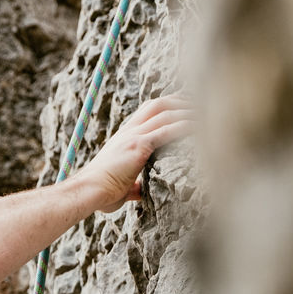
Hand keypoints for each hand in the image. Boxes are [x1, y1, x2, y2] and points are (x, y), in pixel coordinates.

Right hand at [78, 95, 193, 212]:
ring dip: (187, 112)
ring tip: (205, 114)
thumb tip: (138, 191)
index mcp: (124, 136)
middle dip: (181, 101)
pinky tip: (197, 127)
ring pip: (165, 113)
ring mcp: (133, 137)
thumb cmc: (100, 192)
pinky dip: (184, 126)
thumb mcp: (119, 184)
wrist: (88, 191)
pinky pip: (166, 130)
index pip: (148, 110)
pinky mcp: (138, 146)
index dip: (168, 104)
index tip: (185, 106)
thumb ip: (132, 183)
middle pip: (158, 104)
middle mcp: (129, 131)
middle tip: (200, 104)